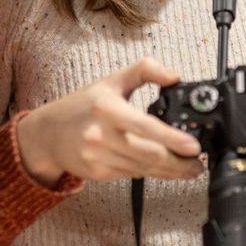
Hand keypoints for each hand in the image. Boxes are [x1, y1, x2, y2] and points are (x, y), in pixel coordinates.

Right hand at [15, 57, 204, 184]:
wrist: (47, 134)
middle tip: (197, 162)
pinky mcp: (97, 173)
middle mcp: (100, 135)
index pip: (145, 126)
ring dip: (169, 171)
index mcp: (106, 108)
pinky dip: (150, 172)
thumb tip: (174, 76)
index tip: (193, 146)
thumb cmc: (82, 106)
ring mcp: (98, 157)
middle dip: (179, 162)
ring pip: (143, 168)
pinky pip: (132, 175)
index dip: (172, 139)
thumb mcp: (112, 81)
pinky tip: (163, 169)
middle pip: (149, 154)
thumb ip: (145, 70)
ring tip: (188, 168)